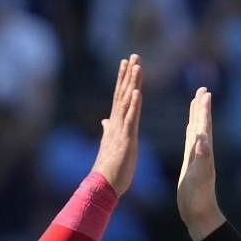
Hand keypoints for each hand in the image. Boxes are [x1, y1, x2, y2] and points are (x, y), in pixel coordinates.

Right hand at [91, 54, 141, 196]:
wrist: (103, 184)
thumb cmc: (109, 167)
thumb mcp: (111, 144)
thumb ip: (108, 129)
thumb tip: (104, 120)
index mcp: (115, 124)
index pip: (119, 97)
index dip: (123, 80)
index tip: (126, 63)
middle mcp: (116, 123)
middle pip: (122, 94)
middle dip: (128, 74)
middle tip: (133, 56)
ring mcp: (121, 130)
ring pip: (126, 102)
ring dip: (131, 83)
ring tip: (135, 66)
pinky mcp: (126, 139)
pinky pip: (130, 119)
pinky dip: (134, 105)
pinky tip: (137, 92)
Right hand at [177, 87, 225, 240]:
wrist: (198, 213)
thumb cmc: (198, 196)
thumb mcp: (199, 175)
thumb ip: (201, 155)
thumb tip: (201, 137)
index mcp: (204, 152)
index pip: (204, 126)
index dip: (204, 109)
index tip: (204, 92)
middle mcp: (202, 151)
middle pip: (202, 124)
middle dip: (202, 107)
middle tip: (202, 89)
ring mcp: (196, 157)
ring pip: (197, 130)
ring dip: (197, 116)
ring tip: (196, 102)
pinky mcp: (190, 163)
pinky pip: (190, 142)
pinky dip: (191, 132)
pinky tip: (190, 128)